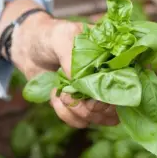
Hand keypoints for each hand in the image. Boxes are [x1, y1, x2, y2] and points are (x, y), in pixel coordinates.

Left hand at [0, 0, 118, 127]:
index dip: (116, 95)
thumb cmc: (49, 36)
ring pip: (100, 117)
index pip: (128, 82)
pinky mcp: (80, 103)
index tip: (95, 98)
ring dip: (79, 113)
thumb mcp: (62, 37)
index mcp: (112, 58)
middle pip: (116, 106)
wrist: (28, 48)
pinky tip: (56, 98)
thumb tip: (79, 83)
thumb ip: (72, 56)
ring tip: (62, 96)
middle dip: (94, 108)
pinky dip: (67, 115)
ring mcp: (94, 92)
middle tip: (75, 99)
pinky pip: (81, 121)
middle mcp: (108, 77)